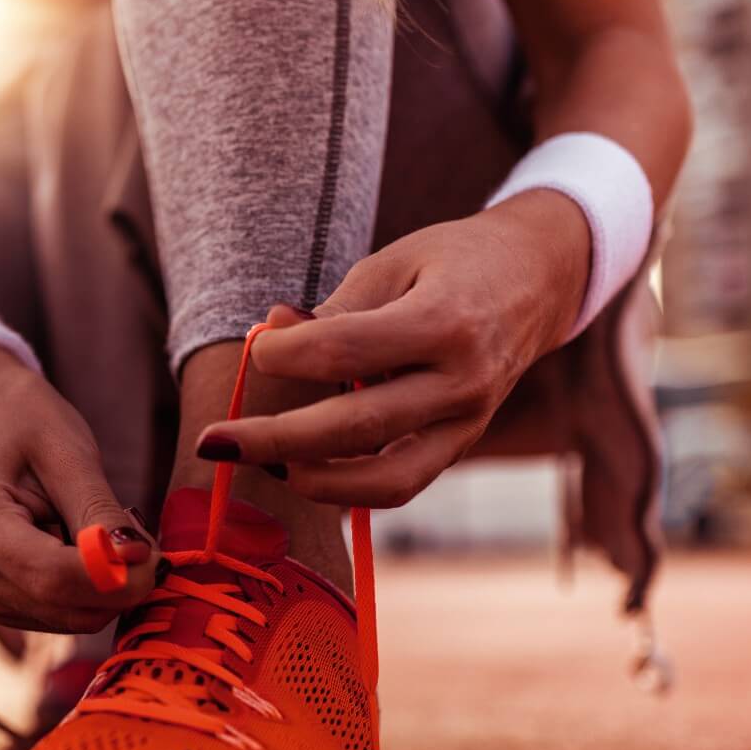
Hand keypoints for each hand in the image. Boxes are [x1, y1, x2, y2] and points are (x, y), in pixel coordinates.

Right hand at [0, 347, 158, 632]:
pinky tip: (73, 543)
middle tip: (137, 532)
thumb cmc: (23, 422)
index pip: (53, 578)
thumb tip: (139, 564)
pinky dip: (82, 588)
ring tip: (93, 525)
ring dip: (100, 584)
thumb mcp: (68, 453)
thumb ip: (100, 513)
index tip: (157, 555)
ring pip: (66, 617)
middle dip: (116, 582)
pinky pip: (56, 615)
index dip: (115, 577)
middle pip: (61, 606)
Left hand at [196, 190, 591, 507]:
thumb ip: (333, 309)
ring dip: (310, 478)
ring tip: (257, 462)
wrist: (539, 278)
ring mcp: (468, 422)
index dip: (285, 355)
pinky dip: (347, 488)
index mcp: (446, 321)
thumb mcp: (394, 262)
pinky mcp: (461, 445)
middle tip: (211, 440)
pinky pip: (401, 485)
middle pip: (356, 426)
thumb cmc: (453, 261)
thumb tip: (268, 337)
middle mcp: (464, 381)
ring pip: (384, 479)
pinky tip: (300, 469)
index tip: (255, 349)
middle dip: (273, 439)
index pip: (346, 351)